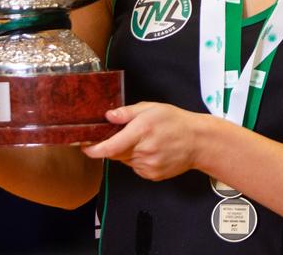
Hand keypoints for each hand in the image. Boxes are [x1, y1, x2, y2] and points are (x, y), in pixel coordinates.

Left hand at [81, 102, 205, 180]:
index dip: (94, 149)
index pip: (111, 147)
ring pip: (125, 160)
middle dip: (114, 145)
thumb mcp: (151, 108)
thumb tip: (108, 116)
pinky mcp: (152, 175)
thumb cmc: (175, 122)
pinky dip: (137, 159)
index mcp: (142, 131)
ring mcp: (148, 166)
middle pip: (116, 153)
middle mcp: (144, 151)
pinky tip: (151, 150)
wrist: (198, 141)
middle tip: (126, 134)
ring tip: (145, 140)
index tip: (84, 147)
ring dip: (127, 152)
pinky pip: (136, 167)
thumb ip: (127, 113)